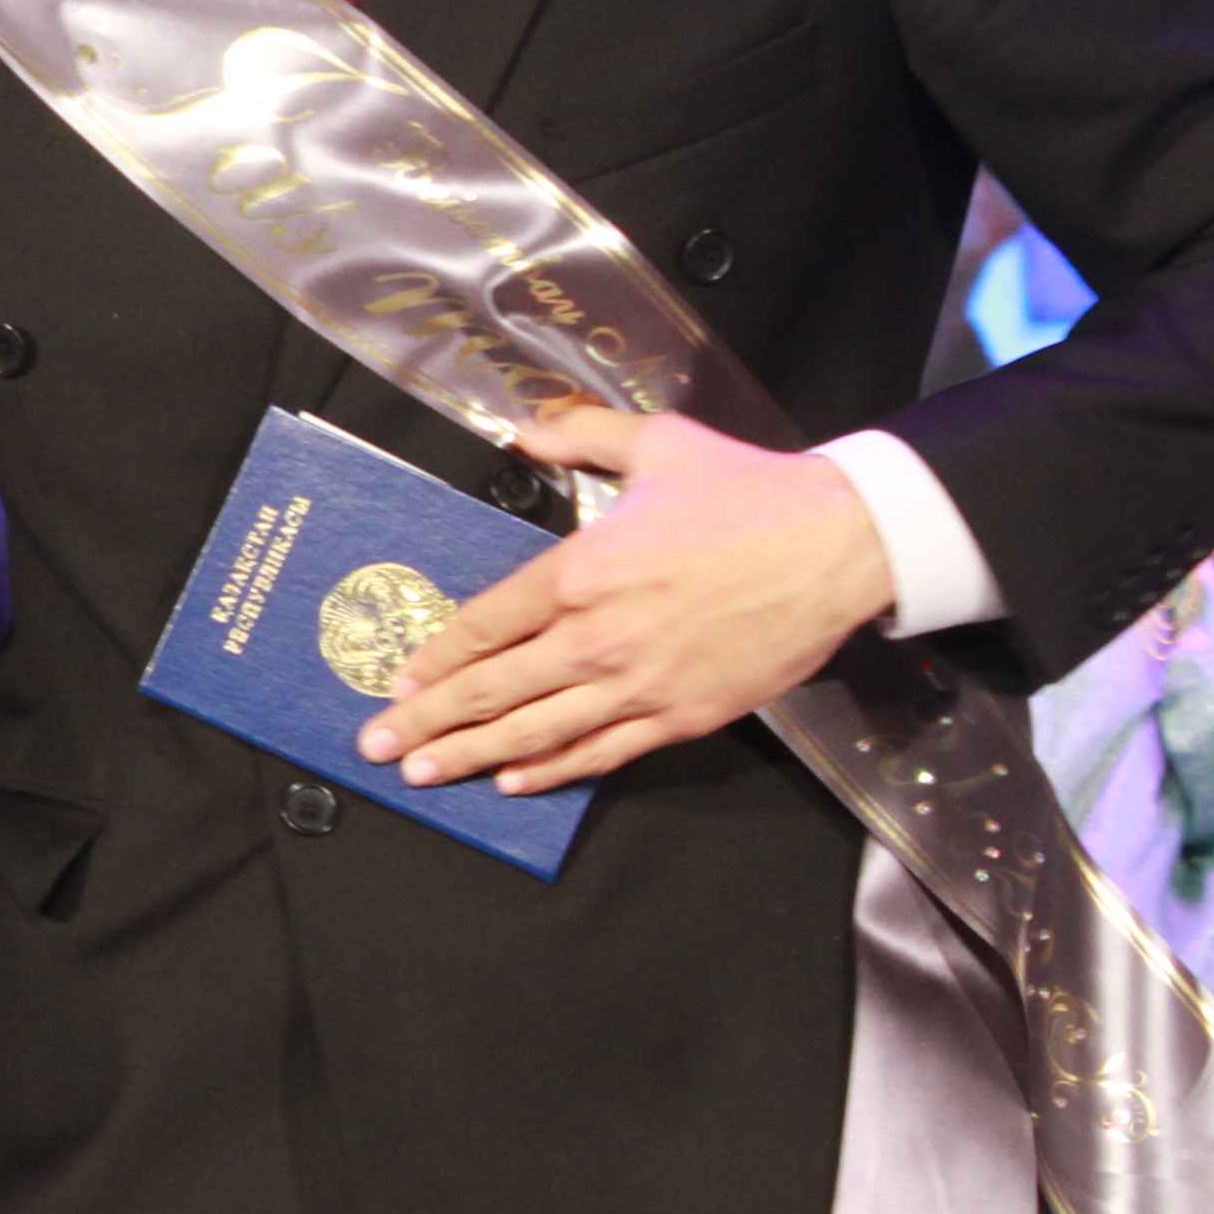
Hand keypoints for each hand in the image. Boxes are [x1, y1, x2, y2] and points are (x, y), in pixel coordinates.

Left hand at [355, 406, 894, 793]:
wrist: (838, 544)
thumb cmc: (747, 491)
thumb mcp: (657, 442)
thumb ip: (581, 435)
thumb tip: (526, 431)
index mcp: (582, 569)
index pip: (486, 624)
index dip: (436, 657)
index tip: (398, 680)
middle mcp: (599, 634)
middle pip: (494, 688)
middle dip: (428, 721)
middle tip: (374, 745)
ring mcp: (640, 683)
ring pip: (538, 731)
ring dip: (474, 757)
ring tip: (422, 773)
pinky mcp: (682, 716)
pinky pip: (603, 751)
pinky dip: (554, 771)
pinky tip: (514, 783)